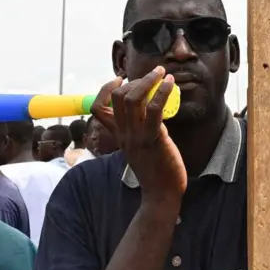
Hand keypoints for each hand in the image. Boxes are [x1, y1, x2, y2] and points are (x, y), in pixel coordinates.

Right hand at [92, 69, 185, 204]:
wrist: (161, 195)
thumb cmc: (156, 170)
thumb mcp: (139, 148)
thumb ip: (139, 130)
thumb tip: (149, 109)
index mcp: (119, 136)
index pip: (98, 109)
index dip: (105, 89)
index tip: (120, 78)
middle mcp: (124, 134)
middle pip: (118, 98)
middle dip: (135, 79)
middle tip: (155, 73)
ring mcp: (137, 137)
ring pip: (134, 99)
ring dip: (149, 80)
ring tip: (163, 73)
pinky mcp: (153, 140)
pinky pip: (153, 110)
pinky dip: (162, 93)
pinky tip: (171, 85)